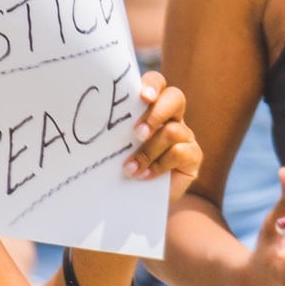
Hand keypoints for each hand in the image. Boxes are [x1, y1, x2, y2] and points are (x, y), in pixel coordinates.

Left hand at [126, 73, 200, 204]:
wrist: (138, 201)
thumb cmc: (122, 168)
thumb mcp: (116, 147)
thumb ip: (115, 132)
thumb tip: (90, 119)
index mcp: (151, 107)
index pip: (156, 84)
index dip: (152, 85)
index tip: (142, 97)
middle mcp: (172, 117)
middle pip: (175, 97)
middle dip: (156, 114)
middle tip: (137, 134)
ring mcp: (185, 136)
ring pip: (172, 132)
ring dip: (147, 152)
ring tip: (130, 169)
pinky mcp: (193, 156)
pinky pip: (179, 153)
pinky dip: (158, 165)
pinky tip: (144, 176)